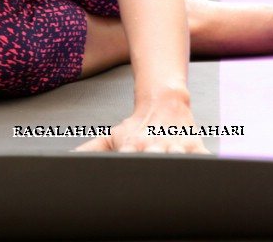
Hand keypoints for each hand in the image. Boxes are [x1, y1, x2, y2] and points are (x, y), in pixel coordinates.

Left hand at [75, 102, 209, 154]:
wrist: (164, 102)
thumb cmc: (137, 125)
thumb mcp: (113, 137)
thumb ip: (91, 149)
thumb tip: (69, 159)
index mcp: (133, 146)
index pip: (127, 158)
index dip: (126, 162)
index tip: (125, 165)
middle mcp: (154, 147)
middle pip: (153, 158)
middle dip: (152, 162)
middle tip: (149, 167)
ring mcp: (176, 147)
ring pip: (177, 156)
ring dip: (174, 160)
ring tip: (172, 166)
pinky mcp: (196, 147)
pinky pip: (202, 159)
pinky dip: (202, 164)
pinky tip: (200, 171)